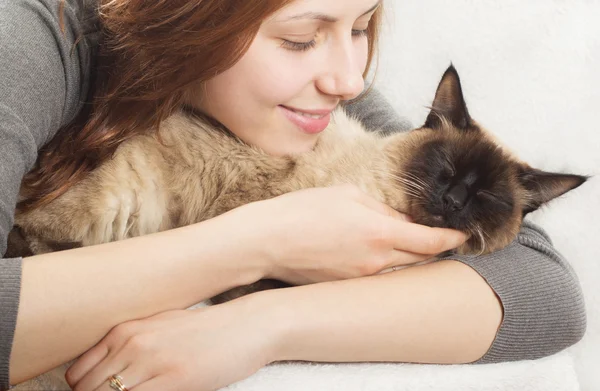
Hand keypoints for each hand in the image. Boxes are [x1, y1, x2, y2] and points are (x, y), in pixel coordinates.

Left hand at [64, 301, 273, 390]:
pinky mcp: (175, 379)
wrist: (246, 326)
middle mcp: (132, 342)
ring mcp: (153, 361)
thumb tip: (105, 372)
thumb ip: (129, 346)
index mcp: (125, 330)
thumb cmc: (204, 331)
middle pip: (87, 389)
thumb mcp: (160, 328)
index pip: (77, 374)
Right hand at [239, 185, 467, 284]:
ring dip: (405, 256)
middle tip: (438, 236)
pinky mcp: (346, 287)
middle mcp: (377, 261)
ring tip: (398, 240)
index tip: (463, 235)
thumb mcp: (347, 195)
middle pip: (419, 259)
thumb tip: (401, 219)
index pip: (431, 241)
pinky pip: (375, 276)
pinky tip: (368, 251)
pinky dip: (381, 265)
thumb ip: (382, 208)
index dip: (452, 239)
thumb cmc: (303, 211)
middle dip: (433, 248)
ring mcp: (362, 278)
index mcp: (380, 232)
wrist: (267, 242)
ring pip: (397, 268)